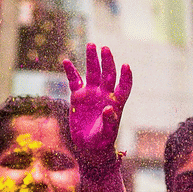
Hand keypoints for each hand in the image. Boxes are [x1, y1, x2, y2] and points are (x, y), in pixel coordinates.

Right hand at [63, 43, 131, 163]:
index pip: (124, 86)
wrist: (88, 146)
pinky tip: (65, 61)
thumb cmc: (102, 141)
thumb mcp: (107, 133)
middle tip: (105, 48)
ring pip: (92, 72)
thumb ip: (109, 121)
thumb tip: (109, 108)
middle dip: (107, 61)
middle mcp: (105, 94)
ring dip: (92, 59)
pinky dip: (70, 71)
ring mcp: (91, 93)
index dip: (126, 77)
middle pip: (108, 74)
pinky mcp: (78, 96)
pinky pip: (74, 81)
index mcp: (116, 102)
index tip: (126, 66)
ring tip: (91, 45)